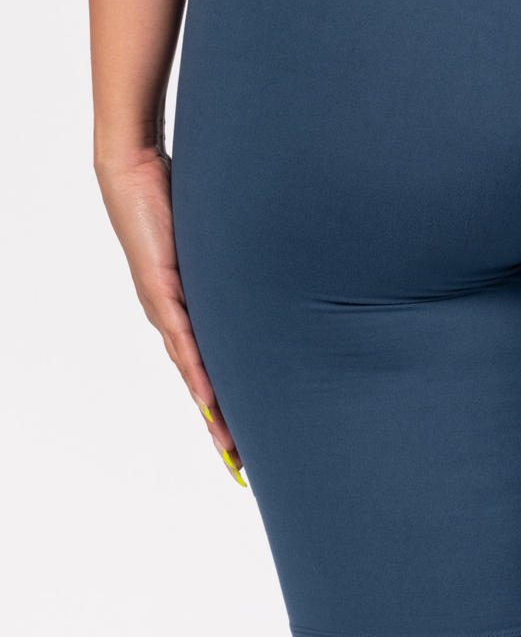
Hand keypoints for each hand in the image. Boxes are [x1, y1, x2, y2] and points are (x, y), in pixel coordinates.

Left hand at [95, 148, 247, 485]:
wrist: (131, 174)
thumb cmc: (173, 201)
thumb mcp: (213, 243)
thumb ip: (235, 266)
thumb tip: (272, 273)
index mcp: (184, 310)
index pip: (205, 368)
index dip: (223, 406)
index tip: (240, 439)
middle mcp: (171, 317)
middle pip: (198, 384)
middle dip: (219, 425)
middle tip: (238, 463)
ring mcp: (164, 308)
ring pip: (192, 373)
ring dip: (210, 411)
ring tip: (228, 444)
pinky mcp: (161, 291)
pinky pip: (185, 341)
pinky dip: (198, 373)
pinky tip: (210, 399)